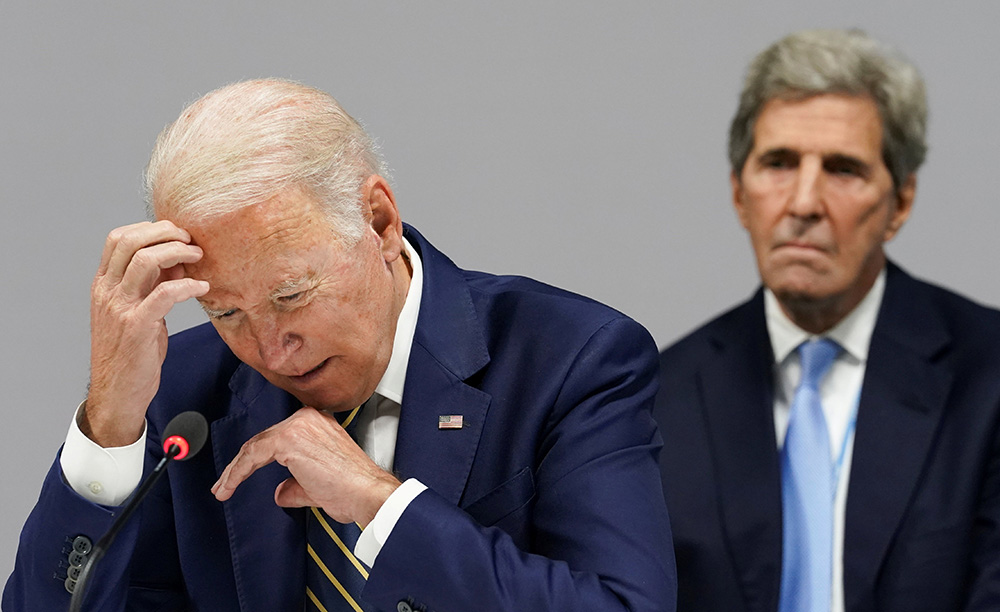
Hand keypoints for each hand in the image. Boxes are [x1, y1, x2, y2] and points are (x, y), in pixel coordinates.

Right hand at [83, 221, 208, 446]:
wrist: (117, 394)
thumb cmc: (131, 354)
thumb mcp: (138, 312)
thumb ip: (151, 286)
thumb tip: (177, 262)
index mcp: (104, 285)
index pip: (118, 238)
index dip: (149, 228)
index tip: (176, 235)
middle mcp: (107, 292)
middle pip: (130, 240)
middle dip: (165, 232)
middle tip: (190, 240)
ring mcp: (120, 308)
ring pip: (145, 260)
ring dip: (178, 252)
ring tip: (199, 258)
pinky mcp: (137, 327)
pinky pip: (165, 293)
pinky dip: (187, 285)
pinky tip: (202, 288)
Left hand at [211, 407, 400, 525]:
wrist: (366, 492)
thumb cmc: (352, 488)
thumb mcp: (317, 485)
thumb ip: (295, 484)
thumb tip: (281, 492)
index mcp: (316, 424)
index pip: (276, 438)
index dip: (255, 459)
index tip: (241, 476)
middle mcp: (306, 419)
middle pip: (262, 440)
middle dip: (240, 465)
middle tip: (225, 484)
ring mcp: (298, 426)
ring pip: (254, 447)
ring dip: (234, 471)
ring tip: (222, 488)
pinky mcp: (288, 439)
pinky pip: (253, 456)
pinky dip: (237, 473)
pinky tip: (229, 486)